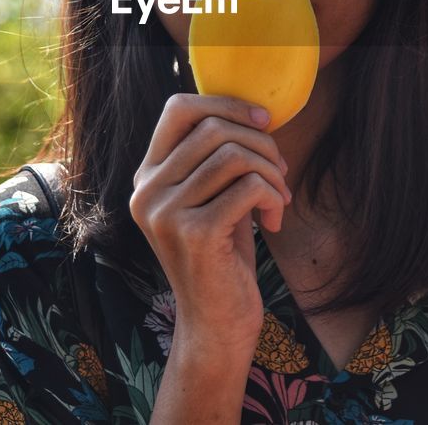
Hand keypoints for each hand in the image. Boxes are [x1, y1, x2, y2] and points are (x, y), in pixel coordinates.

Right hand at [129, 93, 292, 347]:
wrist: (216, 323)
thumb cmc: (223, 255)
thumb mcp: (212, 197)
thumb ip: (215, 157)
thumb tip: (254, 112)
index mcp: (147, 176)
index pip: (178, 108)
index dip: (226, 104)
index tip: (264, 122)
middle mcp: (147, 191)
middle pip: (214, 128)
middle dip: (261, 144)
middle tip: (281, 173)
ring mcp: (166, 212)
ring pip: (234, 155)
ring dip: (272, 173)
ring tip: (279, 199)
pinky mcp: (193, 233)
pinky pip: (248, 186)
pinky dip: (273, 197)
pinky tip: (274, 222)